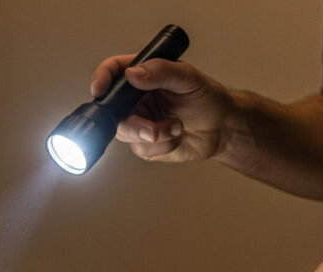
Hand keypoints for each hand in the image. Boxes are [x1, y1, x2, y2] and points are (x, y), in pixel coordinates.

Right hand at [91, 54, 233, 162]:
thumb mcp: (189, 78)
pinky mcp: (146, 144)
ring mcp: (139, 122)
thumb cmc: (208, 98)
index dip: (102, 79)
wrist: (222, 128)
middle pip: (113, 111)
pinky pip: (143, 149)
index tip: (99, 89)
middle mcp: (136, 99)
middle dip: (133, 125)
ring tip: (176, 127)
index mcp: (143, 76)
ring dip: (155, 136)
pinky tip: (176, 137)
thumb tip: (133, 73)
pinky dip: (163, 147)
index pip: (114, 72)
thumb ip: (161, 72)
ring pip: (127, 134)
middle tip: (152, 130)